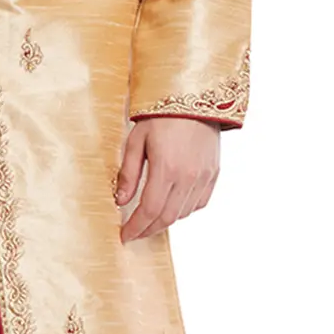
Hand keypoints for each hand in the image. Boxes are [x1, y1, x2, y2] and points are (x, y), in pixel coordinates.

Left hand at [116, 117, 220, 241]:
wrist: (194, 98)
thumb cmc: (161, 115)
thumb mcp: (136, 141)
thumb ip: (128, 174)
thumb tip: (120, 200)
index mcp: (166, 169)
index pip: (149, 210)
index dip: (136, 227)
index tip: (125, 235)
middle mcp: (188, 177)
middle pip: (167, 217)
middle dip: (148, 229)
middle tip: (135, 232)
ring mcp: (204, 177)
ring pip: (183, 213)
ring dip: (165, 220)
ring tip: (150, 219)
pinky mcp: (214, 173)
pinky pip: (199, 203)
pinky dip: (184, 210)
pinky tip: (172, 205)